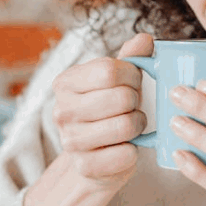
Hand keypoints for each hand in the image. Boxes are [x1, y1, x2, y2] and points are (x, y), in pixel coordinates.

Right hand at [51, 32, 152, 192]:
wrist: (98, 155)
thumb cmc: (110, 110)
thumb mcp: (119, 80)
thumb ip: (132, 57)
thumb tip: (144, 39)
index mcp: (66, 82)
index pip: (109, 70)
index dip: (132, 76)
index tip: (133, 82)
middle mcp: (61, 110)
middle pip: (120, 98)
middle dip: (136, 102)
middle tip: (133, 106)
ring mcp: (70, 141)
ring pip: (125, 126)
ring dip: (138, 125)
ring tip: (132, 125)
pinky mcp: (84, 166)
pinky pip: (125, 154)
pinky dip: (133, 151)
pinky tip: (125, 147)